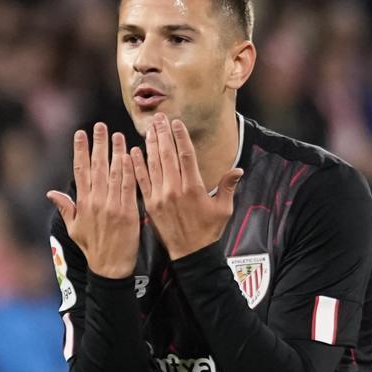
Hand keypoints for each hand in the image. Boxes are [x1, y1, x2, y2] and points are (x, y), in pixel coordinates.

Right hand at [47, 123, 139, 278]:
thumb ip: (65, 207)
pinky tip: (131, 155)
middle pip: (96, 167)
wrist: (110, 267)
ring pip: (113, 173)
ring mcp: (112, 206)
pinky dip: (129, 170)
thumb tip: (51, 193)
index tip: (80, 133)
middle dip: (98, 144)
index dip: (80, 150)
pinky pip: (128, 186)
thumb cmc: (92, 248)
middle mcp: (95, 201)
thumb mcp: (74, 228)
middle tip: (100, 126)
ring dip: (116, 152)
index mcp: (82, 203)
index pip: (80, 170)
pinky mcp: (128, 211)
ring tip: (117, 134)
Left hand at [130, 113, 242, 259]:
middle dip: (163, 134)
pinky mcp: (149, 204)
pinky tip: (133, 152)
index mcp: (194, 187)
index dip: (180, 136)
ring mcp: (160, 196)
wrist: (190, 254)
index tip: (176, 122)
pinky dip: (136, 165)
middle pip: (167, 155)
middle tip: (159, 118)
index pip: (186, 155)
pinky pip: (141, 181)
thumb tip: (238, 169)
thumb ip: (228, 187)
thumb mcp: (224, 209)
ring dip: (150, 145)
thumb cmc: (208, 232)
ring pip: (153, 164)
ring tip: (149, 128)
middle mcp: (175, 189)